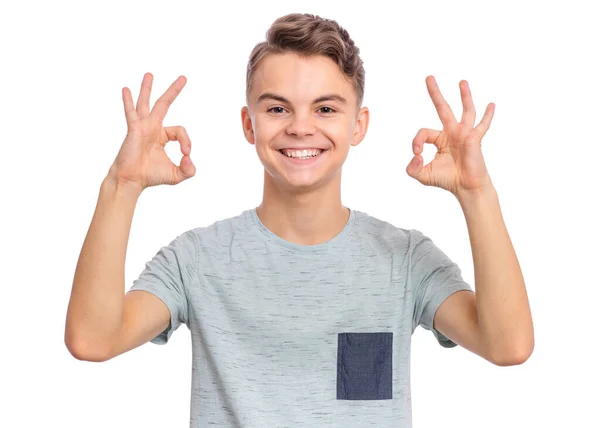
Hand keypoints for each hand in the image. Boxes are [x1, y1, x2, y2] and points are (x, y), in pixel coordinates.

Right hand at [108, 73, 195, 190]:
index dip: (187, 141)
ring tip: (150, 74)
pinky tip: (125, 89)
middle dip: (173, 91)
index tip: (185, 154)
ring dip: (147, 88)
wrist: (132, 180)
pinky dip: (128, 101)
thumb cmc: (151, 177)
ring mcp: (142, 127)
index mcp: (162, 136)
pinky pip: (131, 113)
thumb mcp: (177, 174)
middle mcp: (152, 128)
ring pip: (146, 103)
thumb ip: (189, 169)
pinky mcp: (133, 129)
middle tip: (184, 77)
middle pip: (163, 104)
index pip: (180, 131)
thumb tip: (190, 159)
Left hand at [406, 76, 494, 197]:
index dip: (416, 141)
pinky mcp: (475, 140)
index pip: (423, 132)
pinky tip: (492, 104)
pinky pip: (482, 126)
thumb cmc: (446, 180)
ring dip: (464, 96)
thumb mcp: (422, 175)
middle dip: (435, 93)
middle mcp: (452, 133)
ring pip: (465, 111)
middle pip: (442, 109)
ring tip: (462, 82)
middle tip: (428, 77)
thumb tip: (415, 155)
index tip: (416, 154)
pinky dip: (487, 116)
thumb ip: (412, 167)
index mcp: (439, 139)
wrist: (466, 188)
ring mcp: (465, 135)